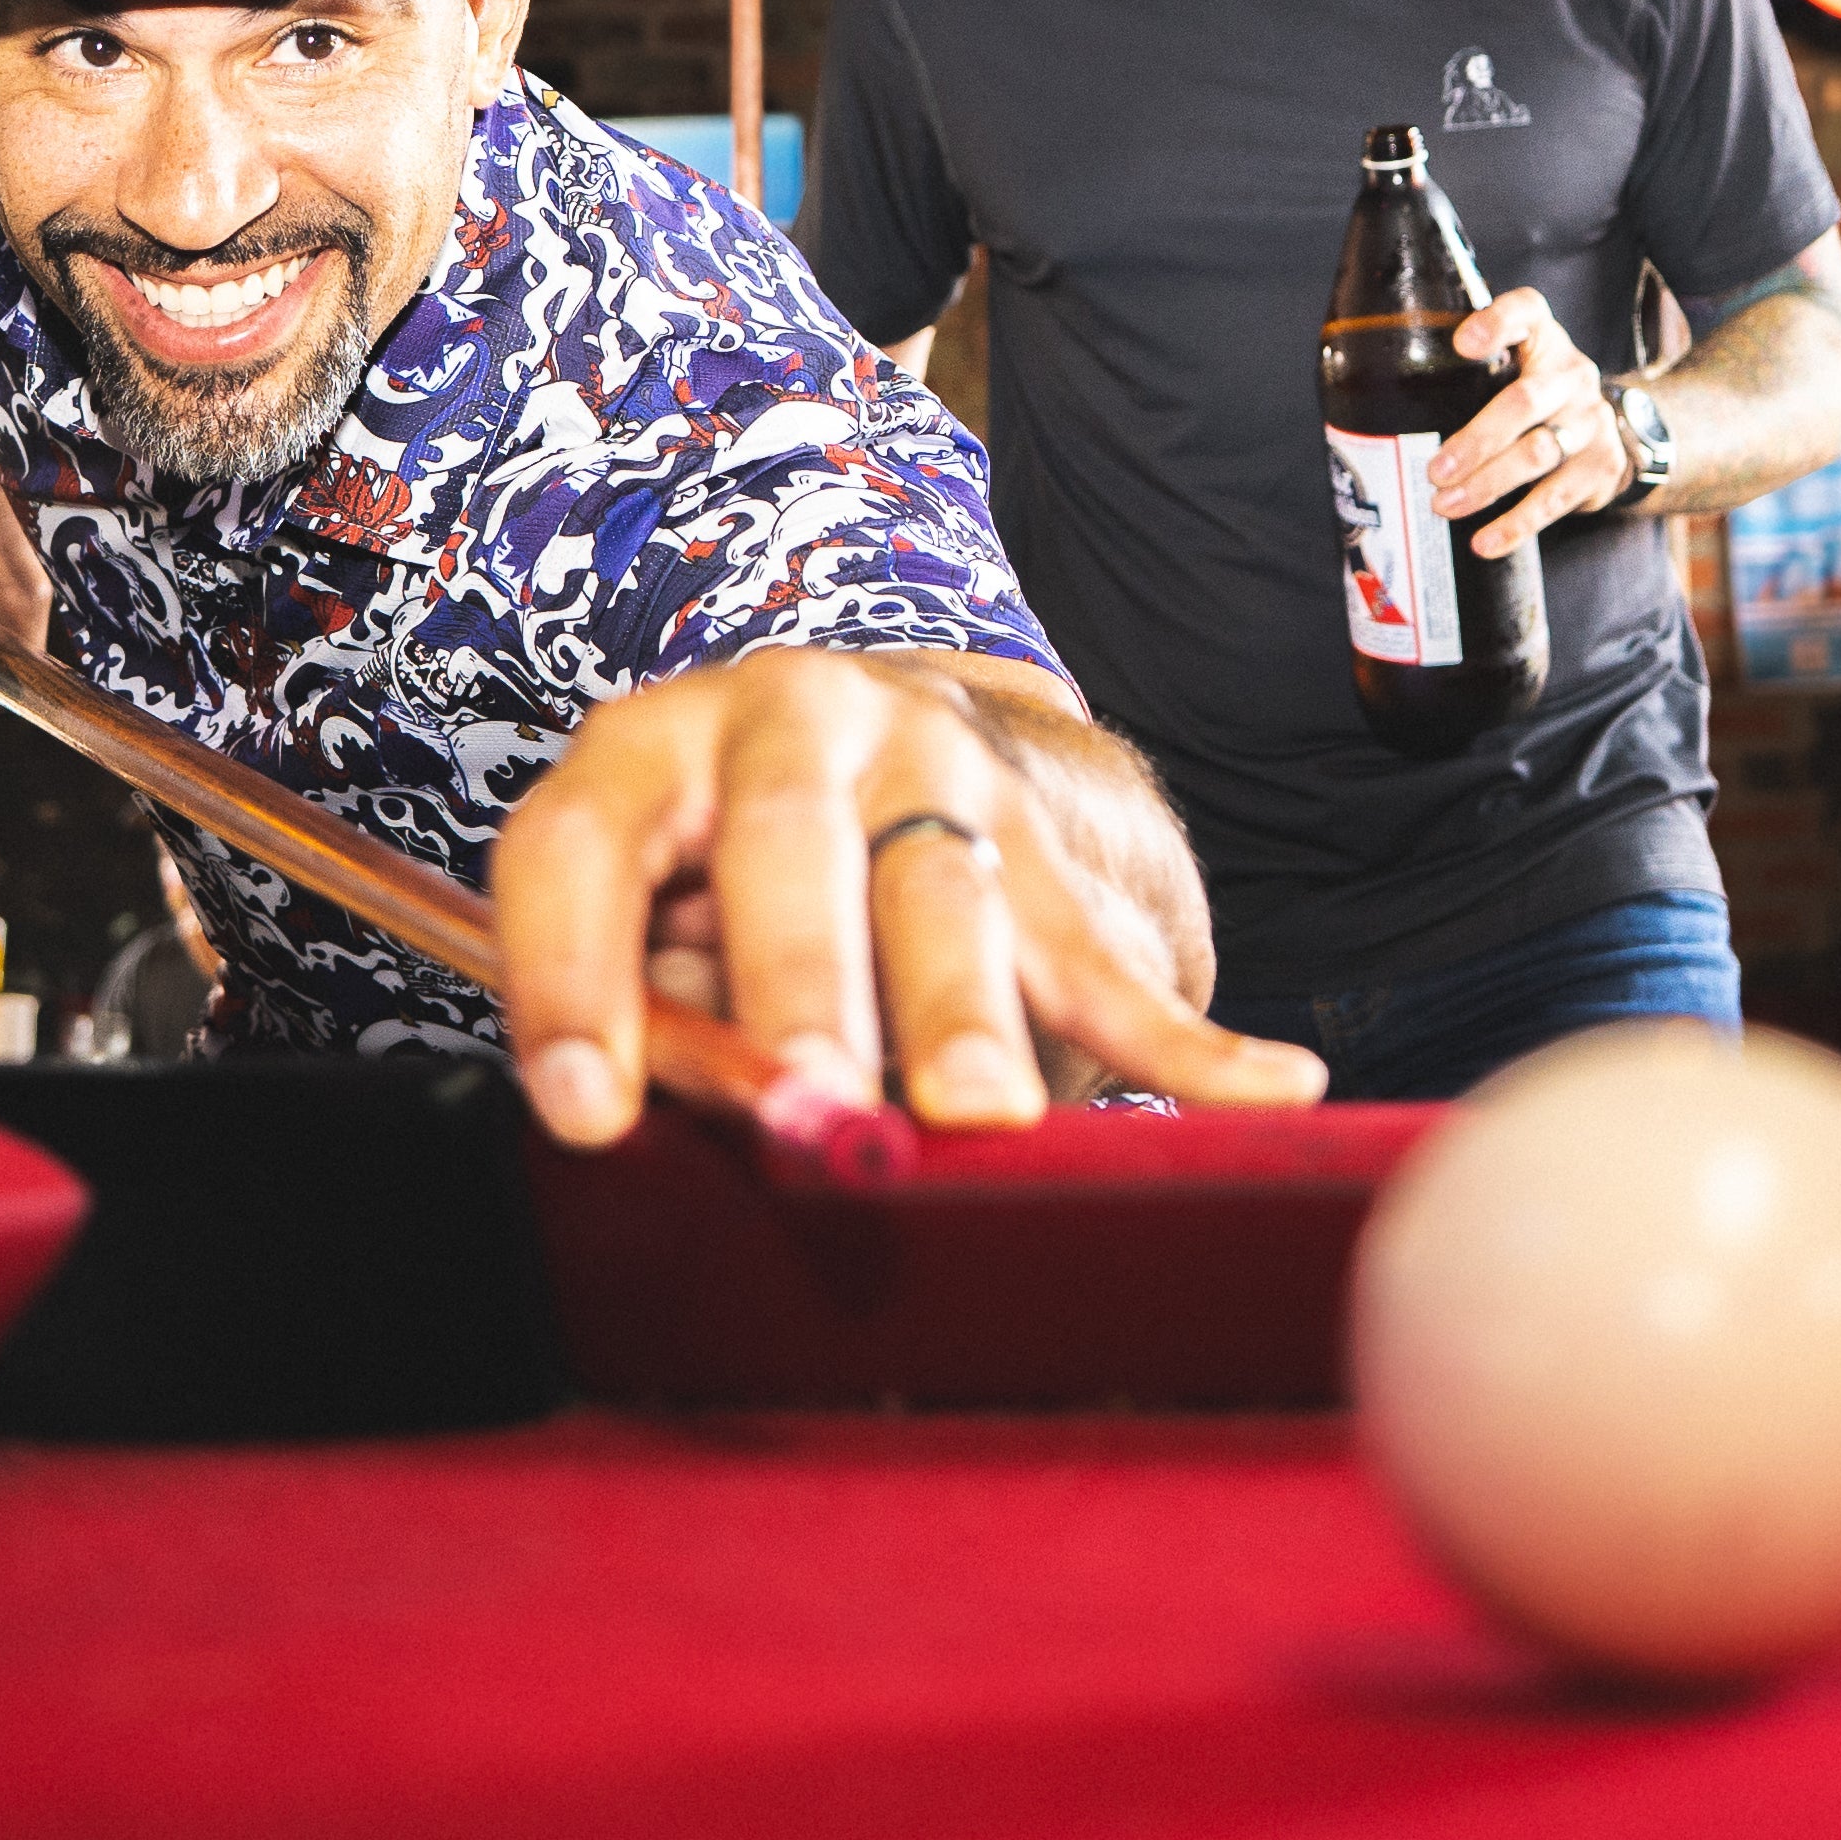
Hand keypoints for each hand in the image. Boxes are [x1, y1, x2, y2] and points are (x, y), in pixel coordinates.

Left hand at [490, 650, 1324, 1143]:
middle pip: (792, 851)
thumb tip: (635, 1100)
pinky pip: (1104, 953)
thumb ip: (633, 988)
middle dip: (805, 982)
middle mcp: (793, 723)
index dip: (575, 978)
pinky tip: (1265, 1090)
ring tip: (981, 1116)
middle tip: (813, 1094)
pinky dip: (1184, 1039)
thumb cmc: (707, 859)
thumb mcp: (640, 893)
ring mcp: (932, 771)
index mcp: (653, 743)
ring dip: (963, 1016)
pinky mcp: (1040, 845)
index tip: (586, 1112)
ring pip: (948, 898)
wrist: (868, 734)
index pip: (584, 848)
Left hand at [1428, 287, 1636, 558]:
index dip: (1497, 322)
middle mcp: (1572, 374)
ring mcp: (1590, 420)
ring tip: (1444, 505)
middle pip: (1525, 401)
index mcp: (1543, 339)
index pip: (1527, 311)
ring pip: (1539, 453)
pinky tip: (1485, 542)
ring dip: (1488, 484)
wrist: (1609, 434)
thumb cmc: (1531, 396)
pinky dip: (1517, 524)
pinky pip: (1556, 499)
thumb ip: (1462, 373)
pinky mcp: (1601, 466)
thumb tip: (1368, 400)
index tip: (1461, 343)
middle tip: (1435, 471)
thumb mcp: (1510, 368)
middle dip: (1477, 439)